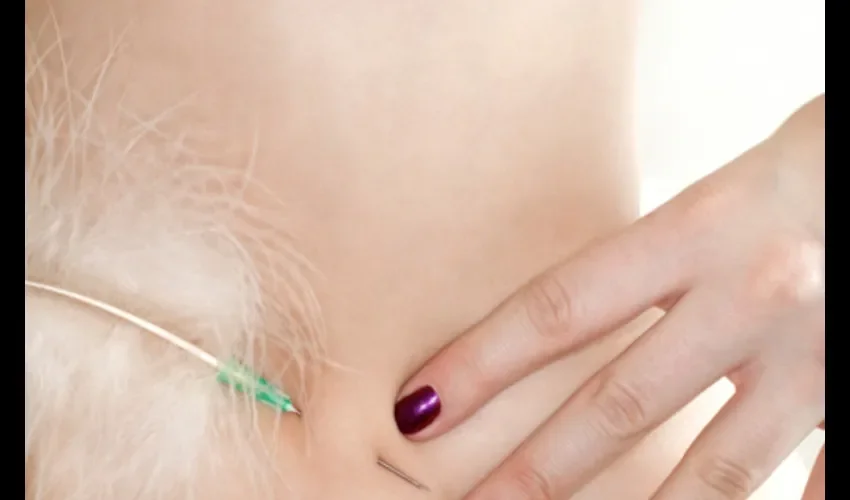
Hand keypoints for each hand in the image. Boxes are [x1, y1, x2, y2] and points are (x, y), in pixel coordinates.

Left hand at [394, 95, 824, 498]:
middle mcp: (750, 295)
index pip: (560, 310)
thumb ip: (642, 269)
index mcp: (695, 233)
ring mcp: (814, 354)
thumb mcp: (705, 206)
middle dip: (537, 471)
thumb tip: (567, 328)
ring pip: (716, 470)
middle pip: (621, 404)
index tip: (418, 409)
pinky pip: (823, 478)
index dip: (481, 364)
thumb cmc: (793, 175)